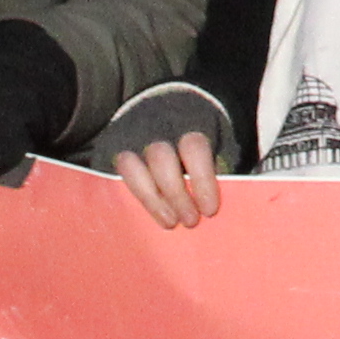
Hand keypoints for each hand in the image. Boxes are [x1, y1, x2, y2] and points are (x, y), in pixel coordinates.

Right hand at [110, 128, 225, 231]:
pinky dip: (137, 193)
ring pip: (132, 165)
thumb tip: (219, 202)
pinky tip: (152, 210)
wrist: (173, 116)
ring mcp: (135, 135)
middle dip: (175, 194)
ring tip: (170, 222)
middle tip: (190, 221)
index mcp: (192, 121)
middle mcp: (160, 126)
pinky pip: (121, 170)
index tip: (209, 210)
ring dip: (153, 199)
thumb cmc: (204, 146)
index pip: (193, 148)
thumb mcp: (221, 148)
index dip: (201, 181)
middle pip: (161, 158)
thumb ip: (222, 169)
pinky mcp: (118, 146)